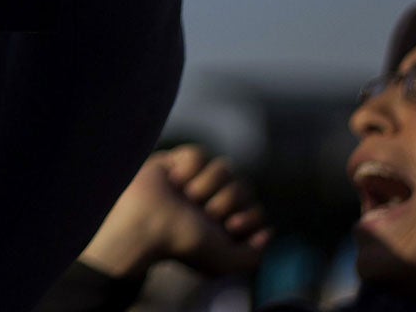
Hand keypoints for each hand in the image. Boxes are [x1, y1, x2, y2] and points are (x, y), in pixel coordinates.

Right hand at [80, 145, 269, 279]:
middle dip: (224, 202)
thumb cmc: (183, 245)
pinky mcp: (177, 161)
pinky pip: (200, 154)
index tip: (226, 227)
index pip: (255, 210)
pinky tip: (174, 181)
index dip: (246, 217)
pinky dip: (189, 169)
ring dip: (206, 186)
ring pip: (224, 168)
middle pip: (243, 187)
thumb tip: (268, 231)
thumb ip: (254, 256)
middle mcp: (212, 202)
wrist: (147, 224)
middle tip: (201, 213)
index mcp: (224, 224)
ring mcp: (196, 181)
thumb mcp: (225, 262)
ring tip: (184, 196)